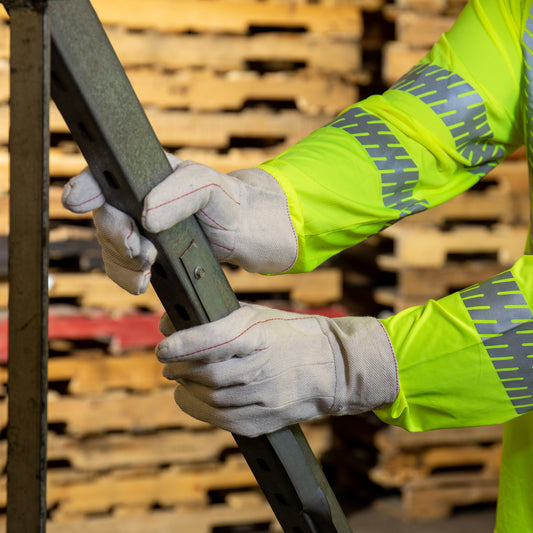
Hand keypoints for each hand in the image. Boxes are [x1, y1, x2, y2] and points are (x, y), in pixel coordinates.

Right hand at [61, 154, 297, 293]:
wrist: (251, 235)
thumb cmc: (234, 203)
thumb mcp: (212, 187)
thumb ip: (181, 193)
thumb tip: (146, 216)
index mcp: (149, 174)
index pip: (107, 175)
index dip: (86, 185)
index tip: (77, 201)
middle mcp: (140, 200)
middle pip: (104, 217)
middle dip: (114, 236)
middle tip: (139, 249)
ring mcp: (144, 230)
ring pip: (111, 247)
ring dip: (122, 261)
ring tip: (148, 268)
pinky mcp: (152, 255)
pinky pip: (124, 268)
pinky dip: (129, 278)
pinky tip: (145, 283)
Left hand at [157, 304, 398, 436]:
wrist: (334, 367)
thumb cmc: (290, 334)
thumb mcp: (257, 315)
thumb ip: (216, 319)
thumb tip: (170, 325)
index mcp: (261, 335)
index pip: (215, 339)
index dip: (184, 344)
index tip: (163, 348)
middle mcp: (262, 367)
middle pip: (207, 374)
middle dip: (179, 369)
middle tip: (170, 363)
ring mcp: (265, 397)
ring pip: (210, 399)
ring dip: (187, 389)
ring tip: (182, 379)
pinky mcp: (265, 420)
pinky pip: (223, 420)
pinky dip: (200, 410)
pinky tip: (193, 398)